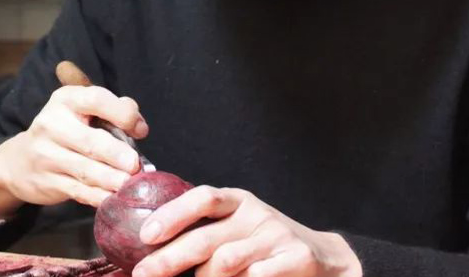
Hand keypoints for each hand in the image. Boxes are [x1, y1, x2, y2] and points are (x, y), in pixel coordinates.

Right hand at [0, 82, 148, 217]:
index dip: (122, 114)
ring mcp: (46, 156)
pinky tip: (113, 199)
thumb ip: (112, 111)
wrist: (19, 161)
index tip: (140, 130)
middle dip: (116, 154)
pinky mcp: (47, 182)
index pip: (96, 99)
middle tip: (135, 165)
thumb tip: (139, 125)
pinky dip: (98, 196)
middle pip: (90, 141)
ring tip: (129, 184)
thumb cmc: (64, 131)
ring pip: (85, 170)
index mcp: (65, 100)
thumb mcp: (81, 111)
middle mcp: (51, 125)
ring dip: (111, 179)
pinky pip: (78, 191)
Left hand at [133, 187, 361, 276]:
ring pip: (227, 262)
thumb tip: (150, 244)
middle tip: (144, 274)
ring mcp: (277, 237)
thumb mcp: (237, 225)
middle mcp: (256, 214)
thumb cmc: (264, 243)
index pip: (203, 198)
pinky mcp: (296, 259)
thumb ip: (205, 229)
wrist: (324, 256)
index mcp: (238, 201)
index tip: (146, 235)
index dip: (173, 214)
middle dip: (169, 259)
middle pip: (207, 238)